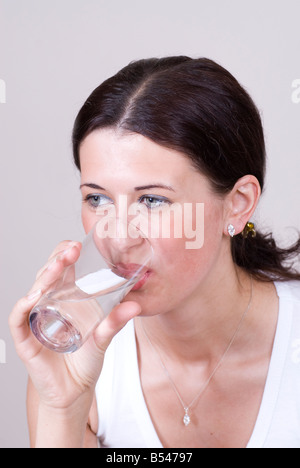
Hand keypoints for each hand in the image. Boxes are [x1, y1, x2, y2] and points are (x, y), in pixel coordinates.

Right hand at [9, 241, 140, 410]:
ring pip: (34, 290)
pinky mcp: (26, 338)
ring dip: (45, 275)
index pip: (60, 268)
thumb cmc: (85, 360)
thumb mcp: (103, 338)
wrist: (74, 391)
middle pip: (47, 274)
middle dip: (58, 259)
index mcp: (64, 298)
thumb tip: (135, 305)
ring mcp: (35, 319)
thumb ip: (115, 322)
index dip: (65, 253)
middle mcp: (47, 304)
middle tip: (72, 250)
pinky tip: (34, 295)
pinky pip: (18, 317)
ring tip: (59, 265)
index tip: (78, 244)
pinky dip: (23, 305)